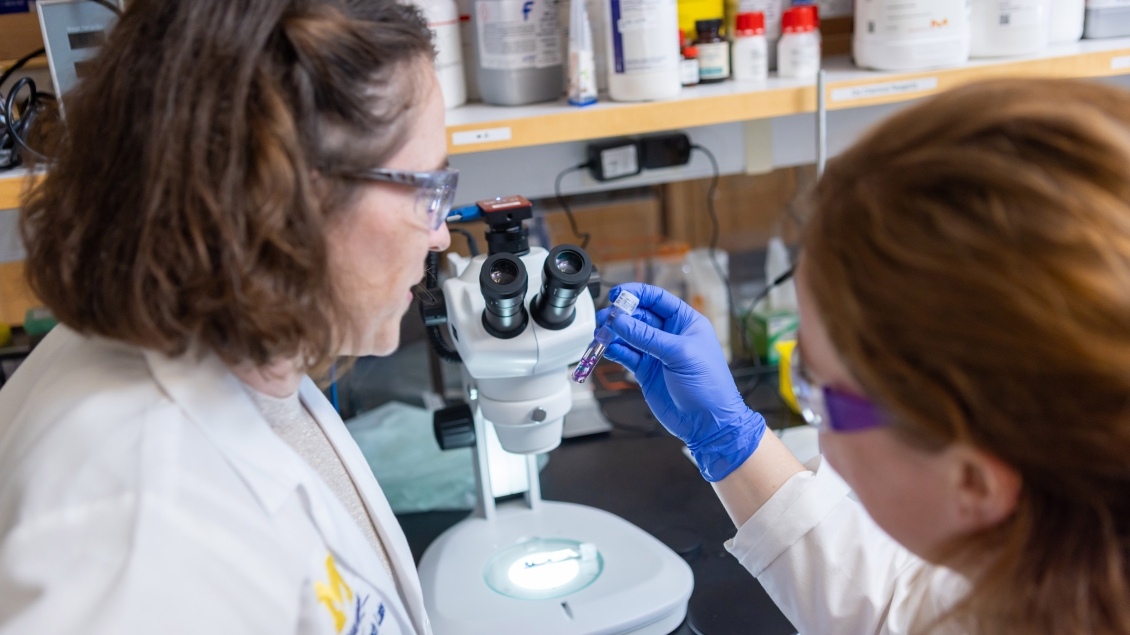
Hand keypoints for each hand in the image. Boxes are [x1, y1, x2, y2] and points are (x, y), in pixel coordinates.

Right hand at [596, 283, 765, 481]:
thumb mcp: (679, 355)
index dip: (637, 293)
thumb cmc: (709, 386)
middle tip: (605, 319)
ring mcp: (657, 353)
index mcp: (686, 323)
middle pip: (639, 316)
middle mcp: (670, 335)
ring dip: (614, 333)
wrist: (708, 424)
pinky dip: (615, 351)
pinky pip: (626, 355)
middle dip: (621, 316)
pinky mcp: (646, 371)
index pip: (658, 299)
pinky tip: (608, 349)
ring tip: (601, 334)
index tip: (617, 294)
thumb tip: (620, 321)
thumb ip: (647, 337)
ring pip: (629, 335)